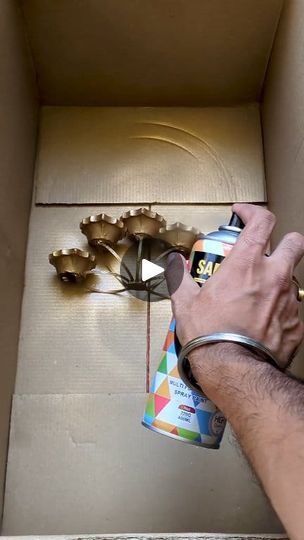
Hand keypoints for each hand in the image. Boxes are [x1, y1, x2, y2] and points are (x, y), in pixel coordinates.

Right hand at [165, 204, 303, 368]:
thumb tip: (175, 265)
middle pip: (294, 242)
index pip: (262, 221)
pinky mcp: (296, 324)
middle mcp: (274, 276)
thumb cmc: (209, 335)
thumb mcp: (186, 303)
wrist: (233, 370)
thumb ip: (180, 278)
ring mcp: (289, 299)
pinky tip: (263, 321)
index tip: (242, 214)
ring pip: (293, 277)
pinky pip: (292, 308)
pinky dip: (280, 309)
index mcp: (246, 264)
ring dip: (278, 279)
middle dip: (283, 241)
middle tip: (267, 250)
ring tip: (259, 293)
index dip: (252, 211)